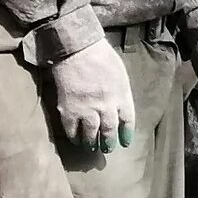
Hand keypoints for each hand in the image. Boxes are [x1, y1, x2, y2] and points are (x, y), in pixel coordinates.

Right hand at [49, 36, 136, 150]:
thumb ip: (120, 91)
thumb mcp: (120, 72)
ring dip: (92, 143)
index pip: (127, 121)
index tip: (125, 142)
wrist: (77, 49)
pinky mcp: (69, 111)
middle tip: (107, 148)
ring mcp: (88, 110)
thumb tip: (119, 104)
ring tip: (92, 148)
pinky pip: (72, 130)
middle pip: (109, 131)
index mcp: (122, 96)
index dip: (126, 133)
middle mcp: (107, 107)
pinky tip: (76, 140)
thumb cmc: (101, 55)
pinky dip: (75, 137)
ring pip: (91, 135)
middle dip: (109, 142)